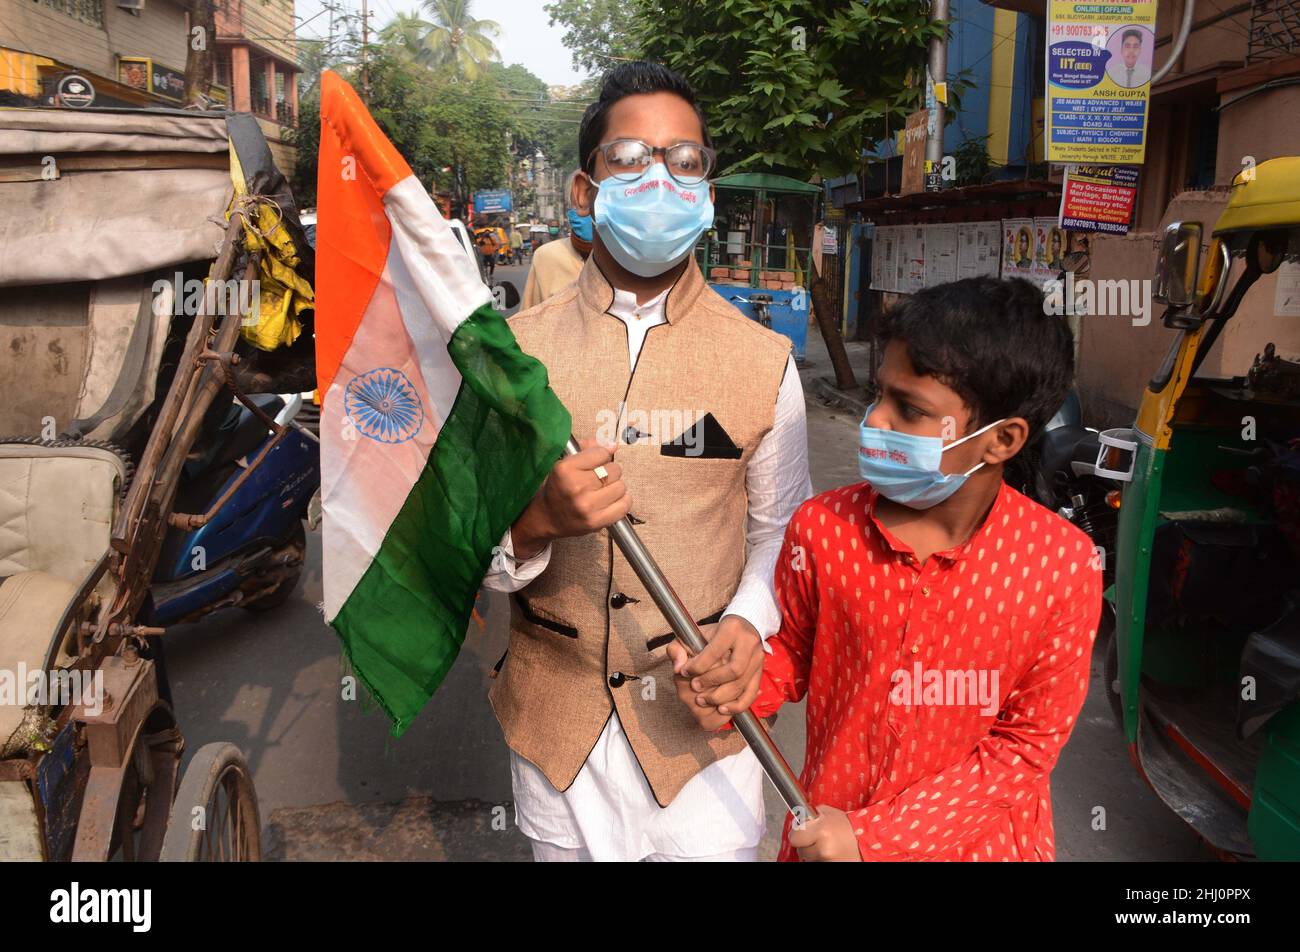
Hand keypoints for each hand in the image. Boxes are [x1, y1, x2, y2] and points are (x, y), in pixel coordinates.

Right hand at [511, 439, 628, 557]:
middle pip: (614, 470)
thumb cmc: (558, 488)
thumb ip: (588, 449)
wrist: (547, 518)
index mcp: (565, 469)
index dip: (601, 456)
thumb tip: (613, 445)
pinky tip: (610, 501)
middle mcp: (576, 487)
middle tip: (598, 479)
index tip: (596, 462)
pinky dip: (621, 502)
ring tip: (603, 491)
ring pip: (621, 487)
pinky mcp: (596, 521)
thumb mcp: (565, 463)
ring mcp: (587, 506)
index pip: (601, 453)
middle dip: (609, 472)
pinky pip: (624, 505)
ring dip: (615, 487)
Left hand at [667, 615, 763, 729]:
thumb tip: (678, 668)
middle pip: (733, 670)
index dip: (697, 666)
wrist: (740, 629)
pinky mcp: (759, 673)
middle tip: (694, 687)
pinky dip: (736, 706)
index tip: (684, 672)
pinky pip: (750, 695)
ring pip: (741, 684)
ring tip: (702, 700)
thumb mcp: (691, 635)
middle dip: (711, 682)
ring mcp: (757, 659)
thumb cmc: (712, 635)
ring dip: (720, 697)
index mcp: (731, 628)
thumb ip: (677, 649)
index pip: (715, 652)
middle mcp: (749, 643)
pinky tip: (722, 708)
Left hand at [787, 806, 861, 861]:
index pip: (794, 837)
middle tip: (816, 839)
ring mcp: (828, 860)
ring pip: (808, 859)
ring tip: (826, 846)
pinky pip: (818, 862)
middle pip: (800, 850)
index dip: (798, 834)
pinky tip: (831, 853)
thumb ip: (812, 814)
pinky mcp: (831, 866)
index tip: (802, 832)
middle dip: (806, 845)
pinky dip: (821, 859)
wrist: (866, 841)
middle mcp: (823, 848)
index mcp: (821, 831)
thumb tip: (799, 818)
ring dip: (814, 853)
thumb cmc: (849, 826)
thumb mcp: (829, 813)